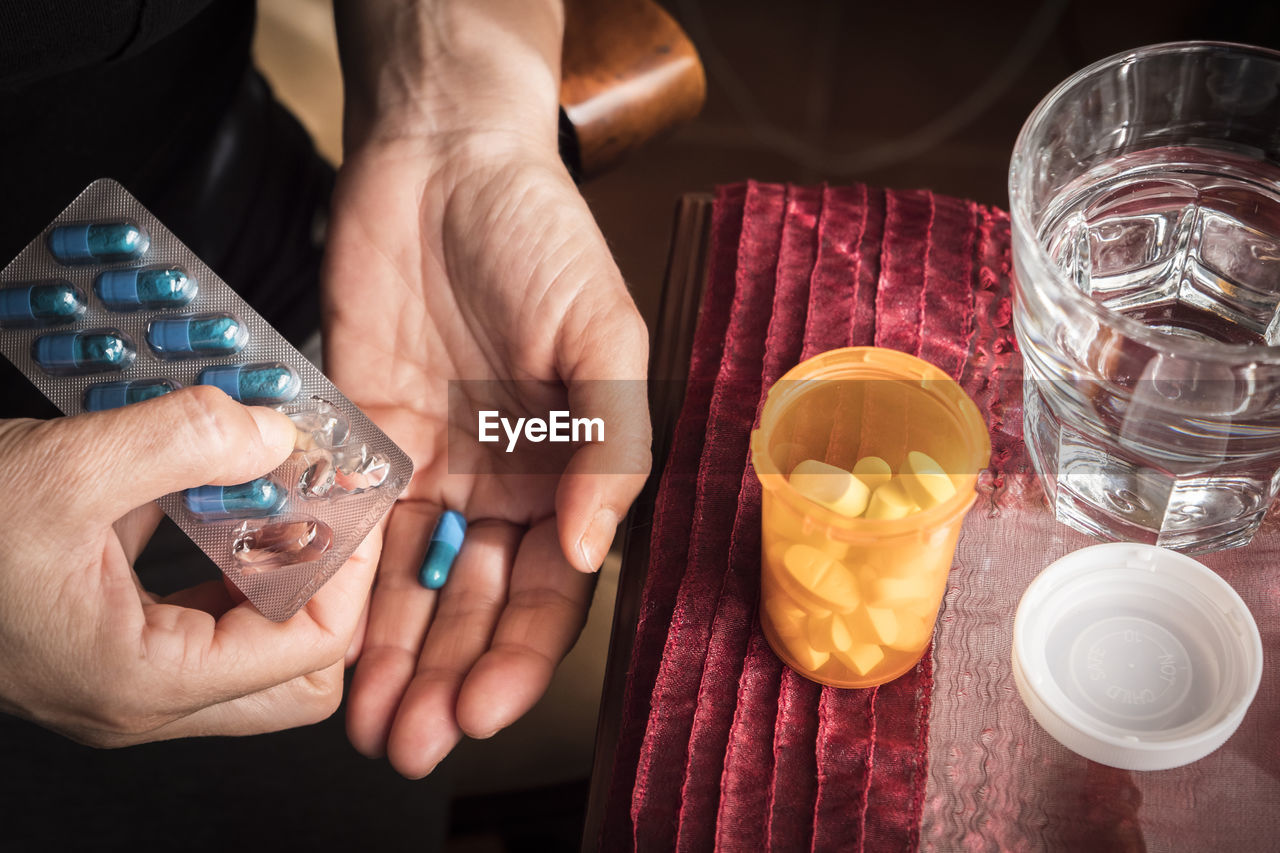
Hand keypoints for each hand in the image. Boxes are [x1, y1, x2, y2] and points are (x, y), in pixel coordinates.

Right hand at [0, 387, 378, 744]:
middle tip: (324, 502)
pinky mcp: (113, 641)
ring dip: (279, 563)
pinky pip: (204, 608)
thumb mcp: (61, 471)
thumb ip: (182, 441)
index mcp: (145, 681)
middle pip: (299, 669)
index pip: (311, 650)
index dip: (350, 568)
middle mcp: (146, 696)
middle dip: (329, 581)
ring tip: (276, 485)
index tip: (354, 494)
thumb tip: (280, 432)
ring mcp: (129, 676)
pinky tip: (210, 489)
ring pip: (257, 641)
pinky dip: (227, 551)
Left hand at [322, 138, 650, 776]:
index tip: (483, 710)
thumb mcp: (605, 335)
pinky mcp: (361, 439)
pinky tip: (320, 640)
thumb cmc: (544, 238)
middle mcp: (500, 484)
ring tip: (368, 728)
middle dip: (447, 678)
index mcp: (570, 472)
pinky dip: (337, 585)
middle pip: (476, 605)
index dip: (521, 656)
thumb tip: (594, 551)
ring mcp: (429, 467)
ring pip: (409, 585)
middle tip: (412, 745)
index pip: (554, 590)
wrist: (443, 161)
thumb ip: (610, 444)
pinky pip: (349, 525)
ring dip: (390, 659)